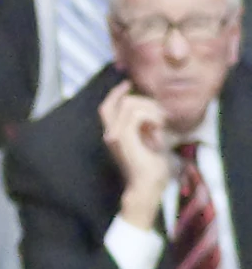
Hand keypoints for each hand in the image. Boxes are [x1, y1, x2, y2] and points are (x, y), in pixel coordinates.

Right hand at [99, 79, 173, 228]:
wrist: (148, 185)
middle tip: (162, 114)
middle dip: (145, 101)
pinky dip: (151, 117)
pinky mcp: (122, 137)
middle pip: (121, 102)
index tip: (128, 83)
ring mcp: (114, 135)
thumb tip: (158, 108)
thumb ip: (149, 125)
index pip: (107, 106)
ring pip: (130, 104)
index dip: (116, 92)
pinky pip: (136, 114)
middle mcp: (110, 133)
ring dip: (151, 109)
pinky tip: (159, 128)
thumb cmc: (153, 167)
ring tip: (162, 123)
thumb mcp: (152, 141)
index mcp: (114, 134)